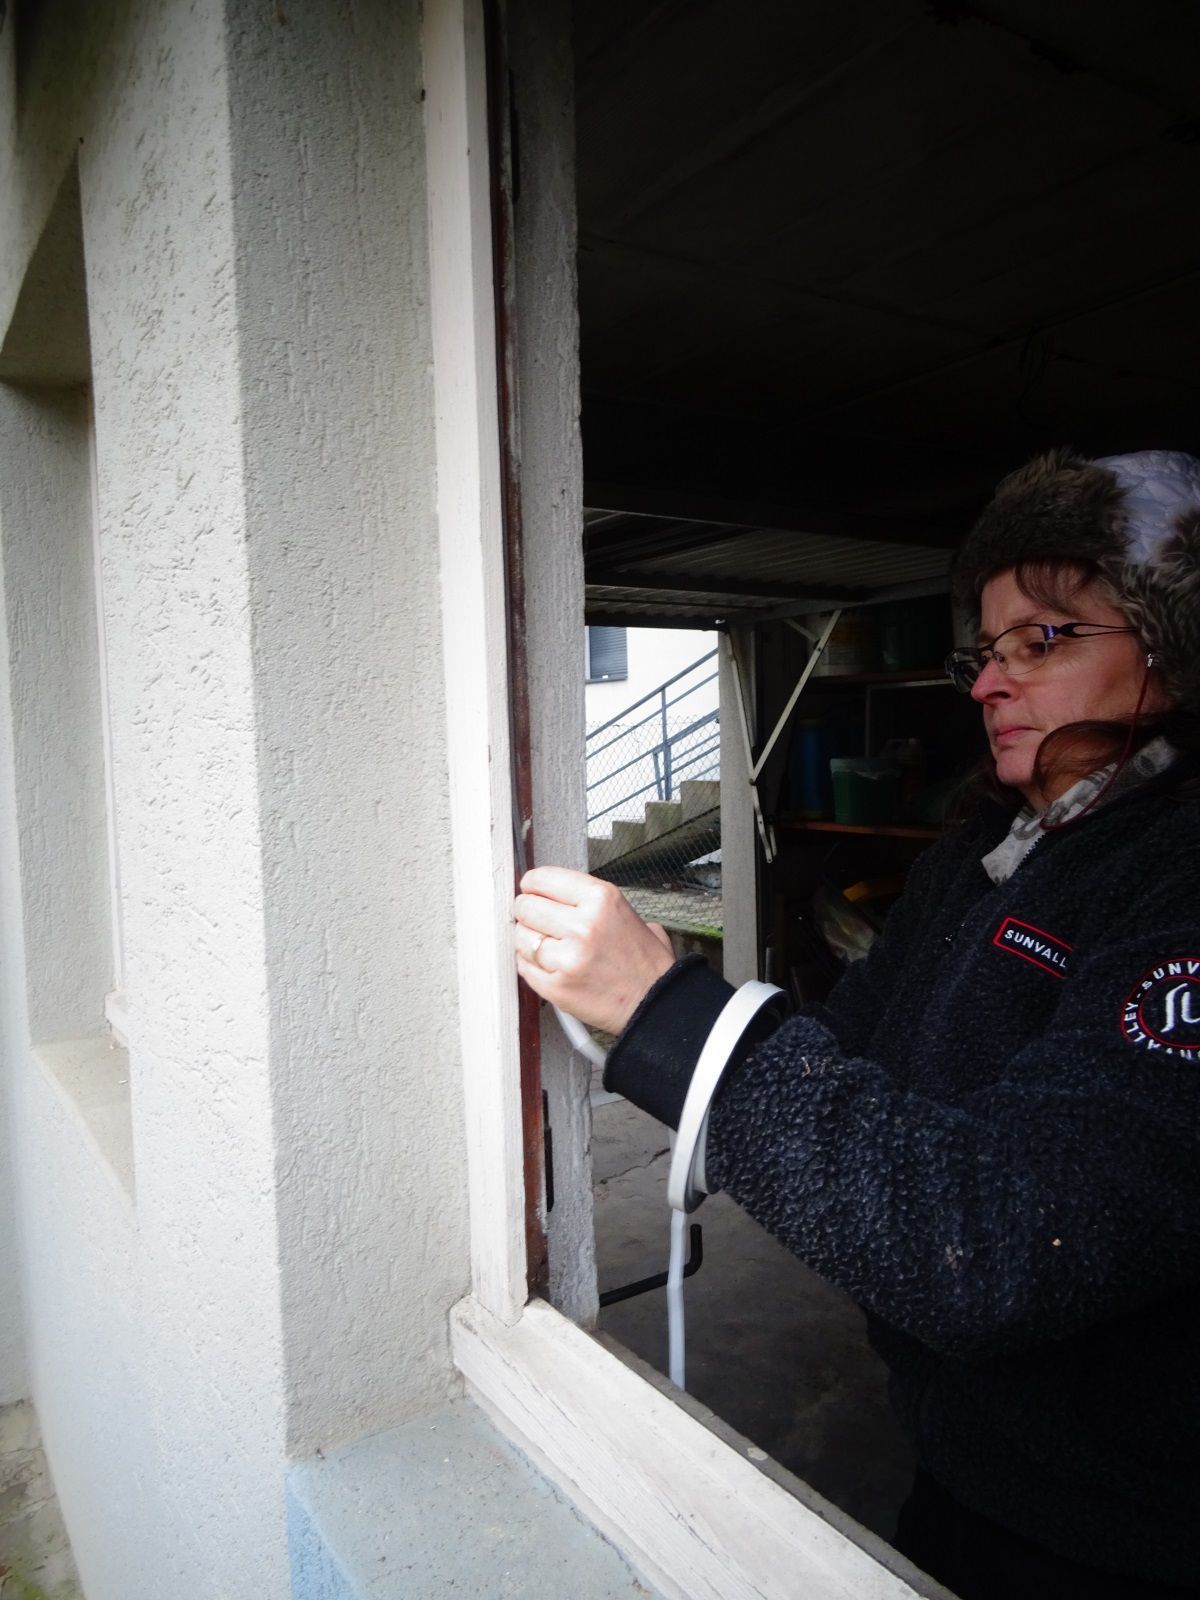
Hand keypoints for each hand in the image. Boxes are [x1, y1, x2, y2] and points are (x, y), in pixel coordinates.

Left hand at [513, 866, 675, 1035]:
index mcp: (601, 899)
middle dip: (528, 912)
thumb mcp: (625, 911)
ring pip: (521, 936)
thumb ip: (588, 899)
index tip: (531, 890)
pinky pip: (523, 966)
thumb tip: (552, 892)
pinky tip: (548, 965)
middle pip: (525, 906)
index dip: (532, 884)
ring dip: (528, 940)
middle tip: (538, 920)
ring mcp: (567, 958)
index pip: (542, 879)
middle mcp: (583, 925)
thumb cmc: (642, 960)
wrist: (654, 1002)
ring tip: (547, 946)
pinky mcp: (555, 987)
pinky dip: (530, 964)